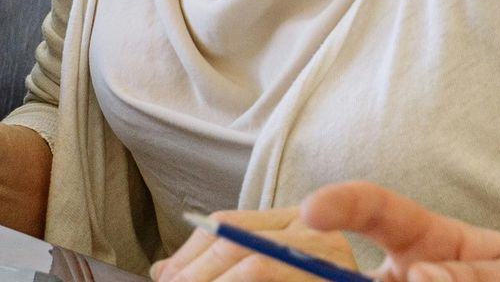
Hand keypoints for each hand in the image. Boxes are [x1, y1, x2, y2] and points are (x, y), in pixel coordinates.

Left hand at [153, 207, 357, 281]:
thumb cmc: (308, 278)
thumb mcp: (262, 271)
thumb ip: (221, 269)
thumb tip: (163, 272)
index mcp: (300, 225)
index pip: (228, 224)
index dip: (189, 253)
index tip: (163, 278)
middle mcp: (319, 237)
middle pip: (236, 242)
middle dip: (193, 273)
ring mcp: (332, 263)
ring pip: (254, 265)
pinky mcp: (336, 280)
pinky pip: (266, 275)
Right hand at [302, 182, 499, 281]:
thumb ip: (474, 278)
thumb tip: (417, 279)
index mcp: (428, 243)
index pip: (375, 210)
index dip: (342, 204)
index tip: (314, 212)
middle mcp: (405, 276)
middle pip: (341, 268)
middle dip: (310, 266)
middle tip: (272, 266)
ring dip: (352, 279)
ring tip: (379, 275)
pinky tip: (375, 281)